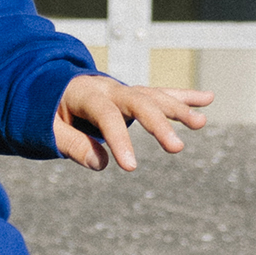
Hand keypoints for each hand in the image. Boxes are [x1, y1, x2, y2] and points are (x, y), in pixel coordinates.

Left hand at [53, 73, 214, 168]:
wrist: (49, 87)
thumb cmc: (47, 112)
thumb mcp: (48, 129)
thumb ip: (72, 144)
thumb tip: (100, 163)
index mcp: (85, 94)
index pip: (105, 115)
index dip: (118, 140)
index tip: (130, 167)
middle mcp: (109, 87)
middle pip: (138, 101)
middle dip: (158, 124)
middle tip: (176, 148)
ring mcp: (124, 90)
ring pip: (155, 96)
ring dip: (179, 108)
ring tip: (201, 123)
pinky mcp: (134, 96)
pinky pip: (161, 94)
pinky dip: (184, 96)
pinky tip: (208, 99)